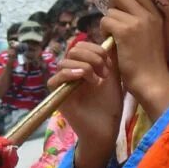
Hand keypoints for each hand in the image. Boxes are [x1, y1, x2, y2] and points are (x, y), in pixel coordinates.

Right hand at [49, 41, 123, 157]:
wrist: (106, 128)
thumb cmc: (110, 105)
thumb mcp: (113, 77)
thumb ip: (109, 59)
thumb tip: (110, 39)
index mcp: (84, 66)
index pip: (82, 46)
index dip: (96, 49)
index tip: (109, 63)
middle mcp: (71, 73)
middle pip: (73, 51)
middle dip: (92, 56)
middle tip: (105, 72)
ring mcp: (63, 84)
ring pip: (65, 62)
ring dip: (85, 66)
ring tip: (97, 80)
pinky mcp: (57, 95)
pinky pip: (55, 78)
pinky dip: (70, 74)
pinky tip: (84, 78)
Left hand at [102, 0, 168, 118]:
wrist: (151, 81)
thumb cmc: (149, 63)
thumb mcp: (151, 35)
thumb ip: (139, 21)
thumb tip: (118, 11)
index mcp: (156, 14)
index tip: (121, 11)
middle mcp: (148, 14)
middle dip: (113, 7)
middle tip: (114, 23)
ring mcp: (136, 21)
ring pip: (110, 11)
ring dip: (108, 23)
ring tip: (113, 37)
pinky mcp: (124, 31)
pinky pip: (106, 21)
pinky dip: (104, 31)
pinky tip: (110, 42)